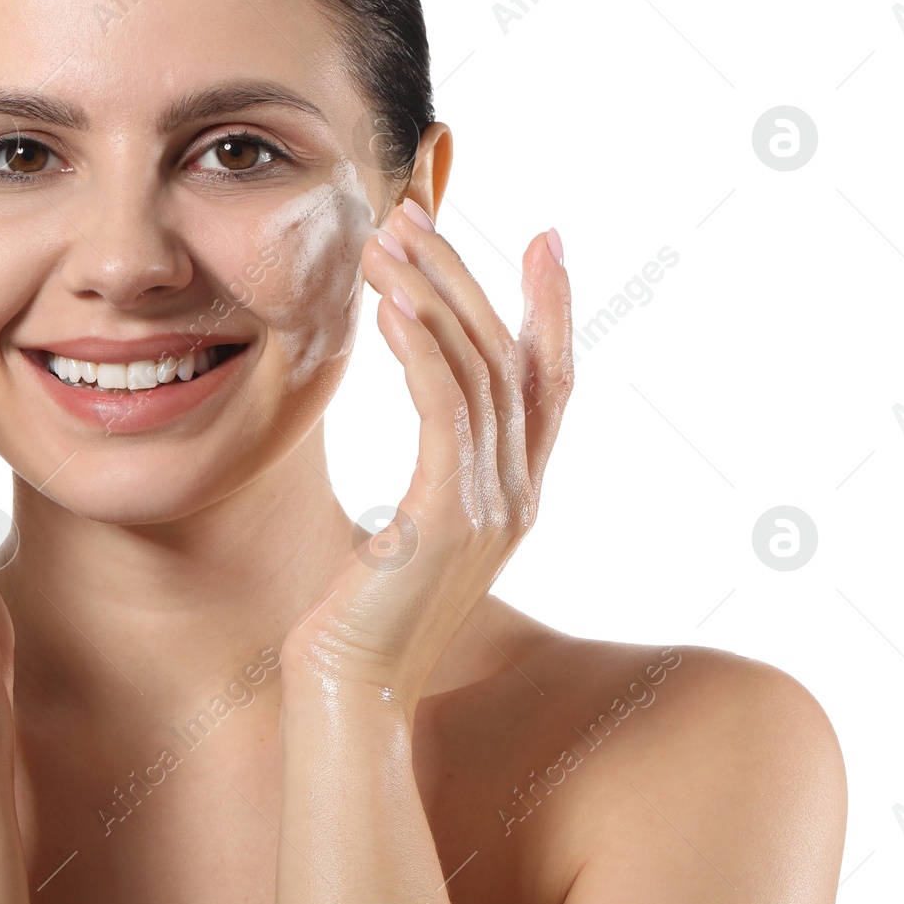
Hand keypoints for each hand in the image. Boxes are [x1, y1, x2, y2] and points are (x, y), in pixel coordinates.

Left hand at [281, 200, 573, 706]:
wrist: (351, 691)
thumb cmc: (364, 612)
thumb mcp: (411, 531)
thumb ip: (437, 474)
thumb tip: (430, 421)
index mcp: (516, 492)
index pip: (550, 380)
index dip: (552, 306)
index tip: (546, 237)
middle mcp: (518, 493)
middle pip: (508, 356)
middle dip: (463, 274)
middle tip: (415, 213)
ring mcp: (490, 506)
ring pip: (474, 370)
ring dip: (429, 294)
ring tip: (386, 240)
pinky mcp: (444, 516)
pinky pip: (442, 410)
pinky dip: (420, 349)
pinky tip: (389, 309)